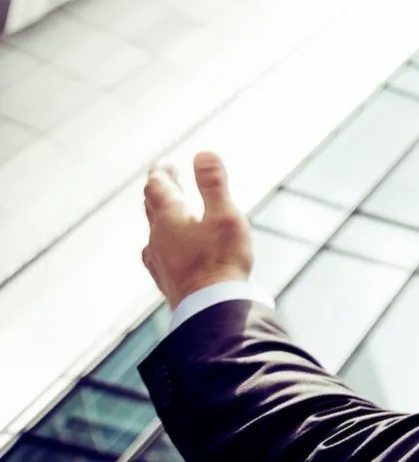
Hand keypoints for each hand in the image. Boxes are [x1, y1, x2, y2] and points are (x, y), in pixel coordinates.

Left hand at [141, 152, 253, 309]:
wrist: (211, 309)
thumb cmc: (221, 260)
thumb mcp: (224, 215)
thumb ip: (213, 185)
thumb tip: (203, 153)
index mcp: (169, 218)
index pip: (158, 187)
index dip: (162, 172)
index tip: (166, 163)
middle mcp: (157, 238)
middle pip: (152, 207)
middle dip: (159, 190)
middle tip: (166, 178)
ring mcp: (159, 261)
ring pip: (153, 231)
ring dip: (160, 215)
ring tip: (167, 211)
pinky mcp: (165, 280)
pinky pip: (158, 253)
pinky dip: (163, 241)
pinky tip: (166, 250)